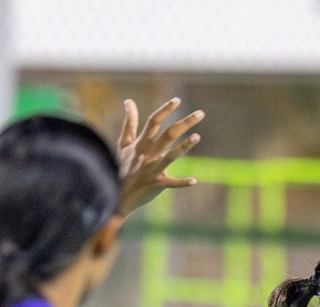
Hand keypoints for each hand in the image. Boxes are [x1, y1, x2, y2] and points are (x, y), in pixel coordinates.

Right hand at [116, 97, 202, 215]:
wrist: (118, 194)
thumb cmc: (123, 167)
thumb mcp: (125, 144)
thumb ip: (130, 123)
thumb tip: (129, 101)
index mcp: (142, 143)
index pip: (154, 121)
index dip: (165, 110)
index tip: (177, 100)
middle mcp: (149, 153)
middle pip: (169, 134)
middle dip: (185, 123)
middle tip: (201, 113)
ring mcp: (153, 168)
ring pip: (172, 155)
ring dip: (185, 146)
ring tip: (197, 137)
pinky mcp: (158, 184)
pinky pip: (172, 183)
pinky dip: (182, 182)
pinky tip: (194, 180)